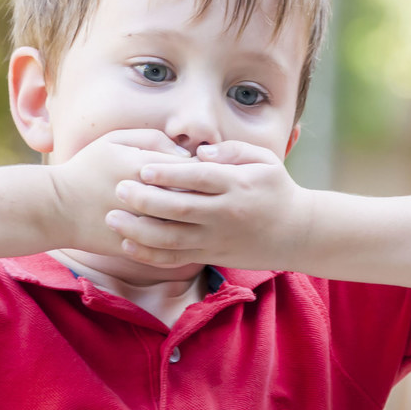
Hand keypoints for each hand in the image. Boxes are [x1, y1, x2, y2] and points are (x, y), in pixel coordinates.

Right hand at [46, 129, 193, 255]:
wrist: (55, 208)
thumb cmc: (87, 169)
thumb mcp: (114, 140)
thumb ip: (152, 138)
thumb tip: (184, 154)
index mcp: (141, 167)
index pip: (190, 168)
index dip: (200, 169)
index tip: (198, 172)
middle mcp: (143, 198)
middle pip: (192, 197)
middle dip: (200, 195)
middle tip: (201, 193)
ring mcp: (139, 226)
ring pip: (183, 225)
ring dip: (192, 220)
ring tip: (191, 213)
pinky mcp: (134, 247)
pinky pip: (168, 248)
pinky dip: (179, 242)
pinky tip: (179, 233)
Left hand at [105, 140, 314, 269]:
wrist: (297, 234)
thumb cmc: (276, 189)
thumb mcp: (264, 160)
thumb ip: (232, 150)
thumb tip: (200, 152)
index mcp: (237, 186)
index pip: (198, 179)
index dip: (169, 174)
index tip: (143, 167)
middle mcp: (225, 214)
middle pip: (179, 209)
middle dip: (145, 200)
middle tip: (119, 188)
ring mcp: (217, 239)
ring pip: (172, 239)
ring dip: (139, 230)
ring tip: (113, 218)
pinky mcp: (211, 256)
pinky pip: (176, 259)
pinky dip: (150, 255)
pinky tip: (128, 244)